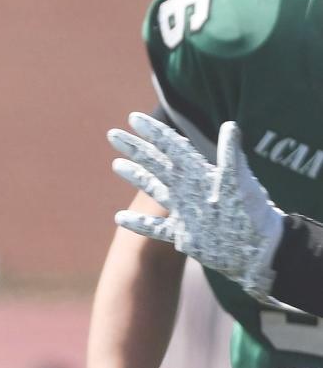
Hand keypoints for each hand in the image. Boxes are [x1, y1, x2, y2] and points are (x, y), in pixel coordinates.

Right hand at [109, 114, 283, 296]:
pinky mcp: (182, 234)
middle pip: (156, 163)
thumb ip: (231, 156)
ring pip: (153, 188)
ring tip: (116, 164)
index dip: (153, 132)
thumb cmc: (250, 215)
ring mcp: (183, 211)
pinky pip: (155, 228)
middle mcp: (188, 189)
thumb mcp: (240, 183)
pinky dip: (138, 223)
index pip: (172, 147)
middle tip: (113, 134)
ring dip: (135, 175)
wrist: (253, 249)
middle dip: (135, 148)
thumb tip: (230, 126)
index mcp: (199, 174)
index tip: (134, 118)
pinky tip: (120, 218)